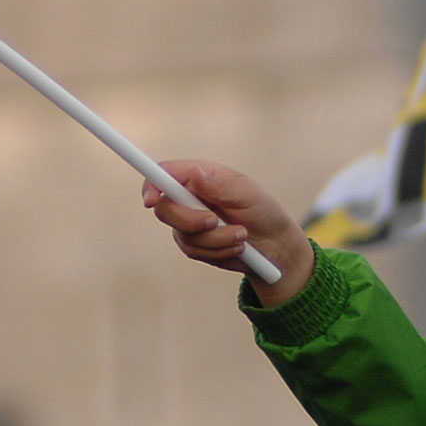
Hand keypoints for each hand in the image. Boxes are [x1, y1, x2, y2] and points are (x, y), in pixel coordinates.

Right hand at [144, 159, 315, 307]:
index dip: (152, 185)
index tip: (151, 201)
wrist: (274, 246)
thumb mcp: (247, 193)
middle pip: (165, 209)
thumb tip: (194, 174)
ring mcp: (189, 223)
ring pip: (183, 235)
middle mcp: (189, 198)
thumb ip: (219, 185)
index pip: (165, 174)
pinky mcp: (194, 245)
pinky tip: (237, 247)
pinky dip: (218, 251)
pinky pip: (194, 252)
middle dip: (191, 220)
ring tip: (242, 236)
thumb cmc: (262, 211)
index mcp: (201, 176)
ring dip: (216, 239)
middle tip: (215, 222)